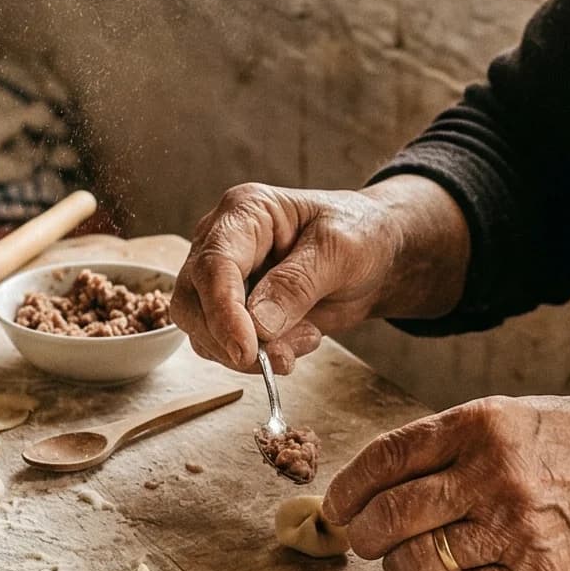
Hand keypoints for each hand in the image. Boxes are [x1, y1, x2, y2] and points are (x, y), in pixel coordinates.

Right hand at [171, 176, 468, 374]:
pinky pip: (225, 347)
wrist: (377, 256)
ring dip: (252, 352)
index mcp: (244, 213)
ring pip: (202, 332)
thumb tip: (257, 325)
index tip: (245, 350)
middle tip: (283, 357)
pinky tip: (302, 338)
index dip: (223, 311)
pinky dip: (262, 358)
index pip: (213, 265)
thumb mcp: (339, 250)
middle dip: (231, 339)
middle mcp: (221, 243)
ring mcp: (224, 280)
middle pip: (191, 302)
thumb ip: (297, 284)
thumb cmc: (361, 234)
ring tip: (308, 336)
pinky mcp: (233, 312)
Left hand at [321, 394, 569, 570]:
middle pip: (390, 516)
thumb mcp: (512, 416)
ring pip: (416, 562)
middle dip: (361, 534)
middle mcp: (490, 474)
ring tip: (404, 560)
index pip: (386, 458)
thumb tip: (380, 477)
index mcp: (479, 425)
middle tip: (360, 538)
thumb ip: (449, 442)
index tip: (336, 504)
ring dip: (396, 567)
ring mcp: (511, 528)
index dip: (348, 486)